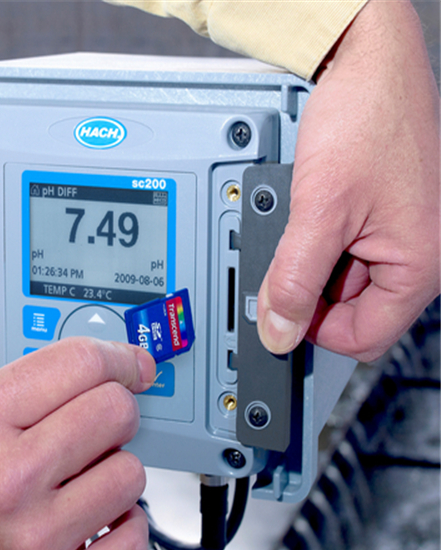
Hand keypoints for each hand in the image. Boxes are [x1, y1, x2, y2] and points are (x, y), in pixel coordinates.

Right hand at [0, 338, 155, 549]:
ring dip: (115, 477)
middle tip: (99, 434)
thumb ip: (37, 391)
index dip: (119, 359)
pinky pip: (135, 539)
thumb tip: (122, 370)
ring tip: (81, 491)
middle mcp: (9, 477)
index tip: (132, 368)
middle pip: (117, 412)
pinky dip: (123, 529)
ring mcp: (37, 539)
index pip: (80, 363)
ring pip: (132, 474)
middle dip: (117, 417)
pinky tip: (93, 528)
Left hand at [258, 0, 439, 361]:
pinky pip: (341, 253)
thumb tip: (279, 331)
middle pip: (349, 313)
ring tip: (300, 224)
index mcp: (419, 263)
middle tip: (283, 260)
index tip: (281, 311)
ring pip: (341, 284)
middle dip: (309, 292)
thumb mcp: (318, 210)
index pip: (362, 338)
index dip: (314, 331)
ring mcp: (398, 238)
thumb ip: (295, 278)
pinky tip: (307, 217)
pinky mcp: (380, 221)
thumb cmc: (366, 117)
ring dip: (309, 266)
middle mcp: (416, 255)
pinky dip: (316, 244)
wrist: (368, 62)